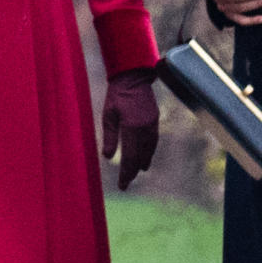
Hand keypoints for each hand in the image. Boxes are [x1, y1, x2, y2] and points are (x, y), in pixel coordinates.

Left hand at [101, 68, 158, 189]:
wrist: (133, 77)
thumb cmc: (117, 95)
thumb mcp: (108, 115)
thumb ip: (109, 137)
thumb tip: (107, 157)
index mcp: (132, 128)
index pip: (130, 157)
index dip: (126, 173)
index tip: (122, 185)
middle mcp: (145, 129)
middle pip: (140, 157)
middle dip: (133, 171)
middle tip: (126, 183)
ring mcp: (152, 125)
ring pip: (149, 150)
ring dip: (142, 163)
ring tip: (136, 173)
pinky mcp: (154, 121)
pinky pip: (153, 142)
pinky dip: (149, 152)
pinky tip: (145, 158)